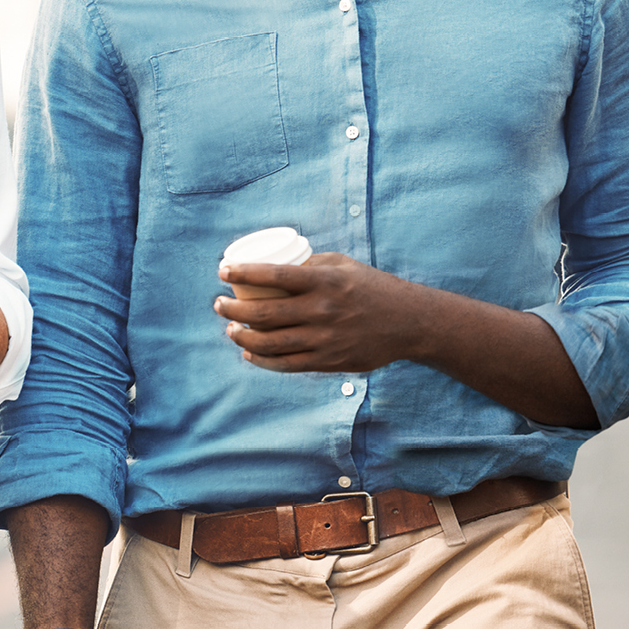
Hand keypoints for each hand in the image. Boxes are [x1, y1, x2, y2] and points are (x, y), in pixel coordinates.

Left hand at [213, 252, 438, 373]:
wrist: (409, 322)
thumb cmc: (373, 288)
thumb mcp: (343, 265)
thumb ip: (310, 264)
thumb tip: (274, 266)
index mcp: (323, 281)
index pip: (272, 274)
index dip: (242, 273)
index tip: (222, 270)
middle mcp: (321, 310)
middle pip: (263, 313)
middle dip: (231, 309)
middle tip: (218, 304)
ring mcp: (324, 338)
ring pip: (269, 343)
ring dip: (241, 337)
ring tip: (230, 329)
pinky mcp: (329, 361)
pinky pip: (286, 364)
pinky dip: (262, 360)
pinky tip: (249, 353)